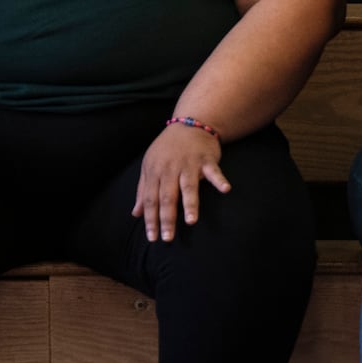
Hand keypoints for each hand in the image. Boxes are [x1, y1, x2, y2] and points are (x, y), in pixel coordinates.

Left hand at [134, 121, 229, 241]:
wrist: (188, 125)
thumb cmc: (167, 150)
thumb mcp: (150, 166)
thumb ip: (143, 191)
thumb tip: (136, 214)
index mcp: (154, 171)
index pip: (150, 199)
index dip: (150, 219)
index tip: (152, 237)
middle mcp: (170, 168)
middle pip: (167, 196)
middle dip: (166, 218)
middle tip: (167, 238)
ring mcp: (189, 164)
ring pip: (188, 186)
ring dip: (190, 204)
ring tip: (190, 221)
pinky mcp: (206, 160)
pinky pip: (213, 171)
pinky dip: (219, 180)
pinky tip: (225, 189)